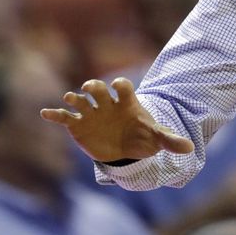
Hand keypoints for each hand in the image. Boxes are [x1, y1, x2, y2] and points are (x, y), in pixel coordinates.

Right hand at [39, 77, 193, 162]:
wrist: (128, 149)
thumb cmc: (143, 137)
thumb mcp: (158, 138)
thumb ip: (171, 140)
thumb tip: (190, 148)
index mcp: (127, 103)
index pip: (123, 87)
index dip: (120, 85)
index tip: (117, 87)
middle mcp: (107, 104)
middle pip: (98, 88)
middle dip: (94, 87)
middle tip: (90, 89)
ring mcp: (92, 113)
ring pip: (80, 100)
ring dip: (74, 98)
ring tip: (70, 99)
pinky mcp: (78, 124)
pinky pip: (64, 117)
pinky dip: (55, 114)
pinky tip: (45, 113)